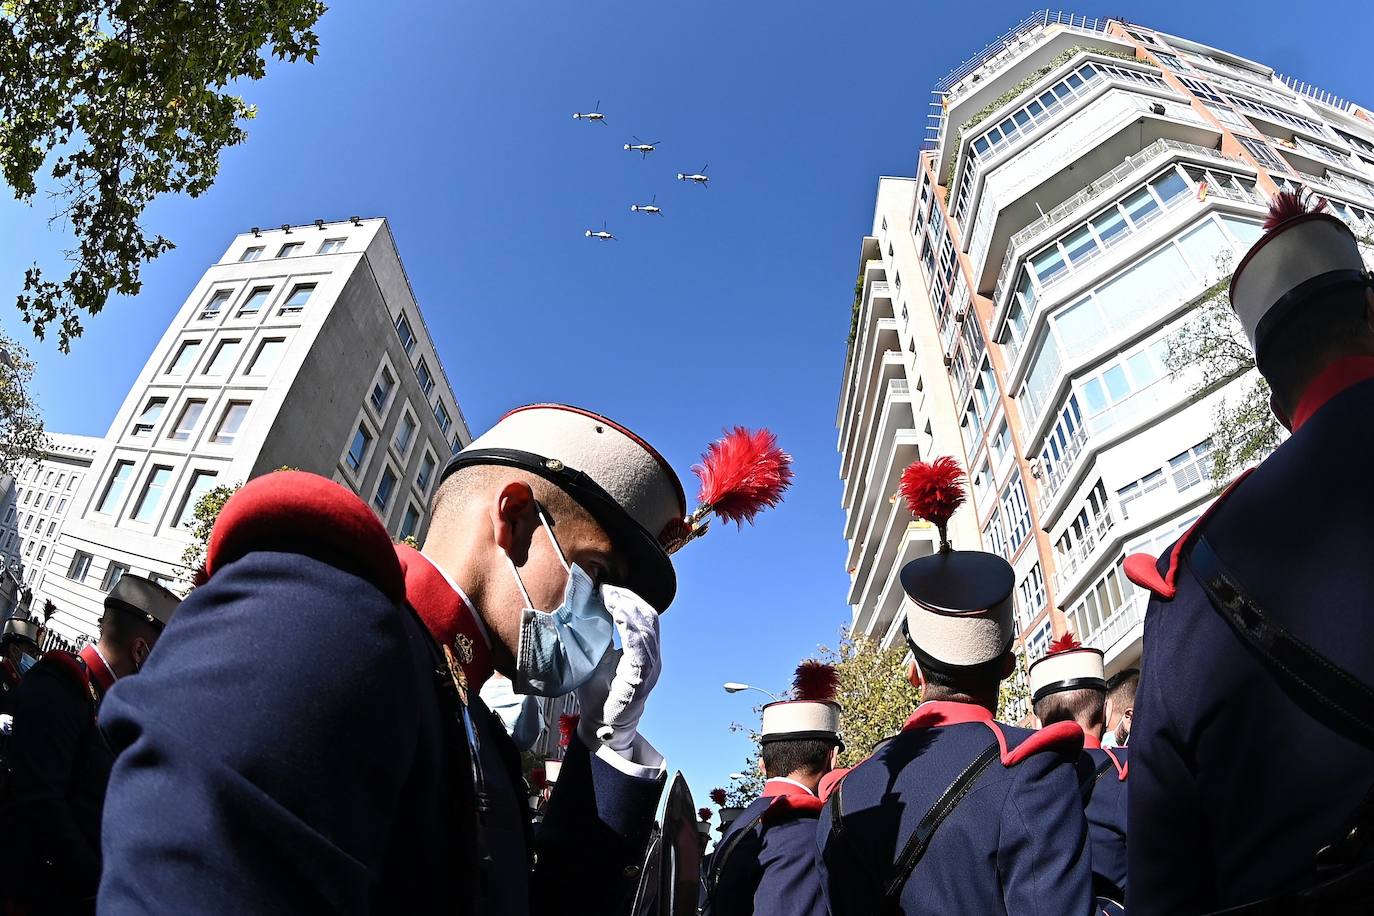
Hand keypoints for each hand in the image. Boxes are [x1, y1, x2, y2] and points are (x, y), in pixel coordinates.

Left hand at [576, 585, 661, 754]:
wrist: (601, 727)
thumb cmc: (600, 695)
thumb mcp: (599, 658)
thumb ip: (602, 637)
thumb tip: (589, 609)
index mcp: (645, 653)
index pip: (645, 618)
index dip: (629, 600)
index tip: (607, 588)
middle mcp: (653, 659)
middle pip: (649, 618)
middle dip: (628, 599)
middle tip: (606, 587)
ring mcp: (650, 669)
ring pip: (647, 628)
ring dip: (628, 607)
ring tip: (609, 595)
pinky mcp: (642, 679)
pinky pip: (641, 646)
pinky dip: (630, 626)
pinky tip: (617, 613)